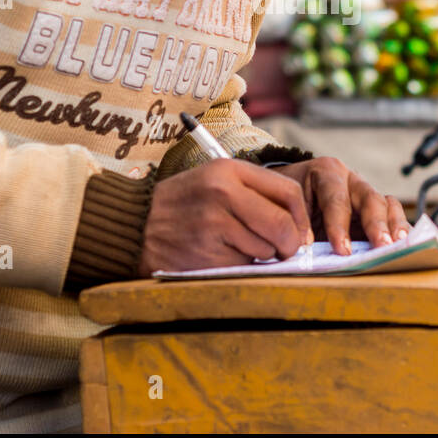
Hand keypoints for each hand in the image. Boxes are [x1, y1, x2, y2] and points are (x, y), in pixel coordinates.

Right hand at [137, 158, 311, 275]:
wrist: (135, 225)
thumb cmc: (184, 203)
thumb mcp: (215, 180)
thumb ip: (255, 193)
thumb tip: (300, 226)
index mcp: (229, 170)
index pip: (288, 192)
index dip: (301, 217)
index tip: (300, 231)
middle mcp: (223, 194)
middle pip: (282, 225)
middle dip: (290, 244)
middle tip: (285, 251)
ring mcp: (214, 225)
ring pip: (265, 249)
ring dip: (261, 256)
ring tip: (236, 246)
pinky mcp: (206, 253)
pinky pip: (242, 266)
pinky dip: (239, 266)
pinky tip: (219, 256)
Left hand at [270, 158, 409, 255]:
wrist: (287, 193)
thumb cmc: (285, 200)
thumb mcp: (283, 206)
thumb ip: (295, 226)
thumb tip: (305, 253)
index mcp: (325, 172)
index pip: (335, 199)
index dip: (339, 226)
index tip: (343, 250)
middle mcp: (350, 179)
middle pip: (369, 198)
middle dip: (376, 224)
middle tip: (381, 246)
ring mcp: (365, 193)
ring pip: (386, 204)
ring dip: (394, 226)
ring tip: (398, 244)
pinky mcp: (374, 210)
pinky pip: (392, 214)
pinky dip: (398, 228)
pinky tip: (402, 244)